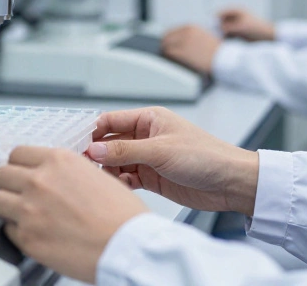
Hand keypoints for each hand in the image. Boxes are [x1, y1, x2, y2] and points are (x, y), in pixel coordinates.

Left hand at [0, 146, 148, 283]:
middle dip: (10, 185)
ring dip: (6, 207)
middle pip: (1, 174)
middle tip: (20, 195)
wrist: (128, 246)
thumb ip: (65, 173)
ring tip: (21, 214)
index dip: (20, 166)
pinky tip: (35, 233)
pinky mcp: (27, 238)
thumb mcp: (95, 175)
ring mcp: (28, 209)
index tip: (22, 174)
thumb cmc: (121, 215)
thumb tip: (51, 176)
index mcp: (58, 161)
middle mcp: (39, 181)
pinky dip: (18, 232)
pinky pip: (7, 229)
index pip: (17, 153)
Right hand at [86, 107, 258, 216]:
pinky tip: (117, 187)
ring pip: (116, 162)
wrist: (231, 183)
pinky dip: (119, 183)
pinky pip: (127, 178)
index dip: (92, 131)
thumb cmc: (207, 156)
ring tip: (99, 179)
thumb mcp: (161, 151)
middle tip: (81, 165)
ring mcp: (149, 158)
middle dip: (96, 153)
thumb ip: (125, 150)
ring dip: (107, 171)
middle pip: (110, 143)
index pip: (110, 120)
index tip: (75, 143)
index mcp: (149, 119)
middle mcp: (146, 137)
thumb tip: (95, 150)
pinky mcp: (152, 177)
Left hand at [161, 25, 221, 74]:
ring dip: (166, 50)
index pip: (171, 31)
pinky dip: (169, 56)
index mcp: (190, 27)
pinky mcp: (183, 52)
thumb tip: (177, 39)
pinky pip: (169, 53)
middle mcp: (186, 33)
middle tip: (166, 50)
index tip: (167, 43)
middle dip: (166, 44)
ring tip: (169, 55)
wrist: (222, 57)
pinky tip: (172, 59)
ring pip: (166, 45)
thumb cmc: (215, 50)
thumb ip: (190, 35)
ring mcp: (183, 42)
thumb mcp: (203, 35)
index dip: (168, 38)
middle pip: (166, 37)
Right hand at [218, 8, 275, 41]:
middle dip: (218, 27)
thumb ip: (228, 27)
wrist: (268, 36)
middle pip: (221, 21)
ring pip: (225, 29)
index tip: (211, 27)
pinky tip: (226, 43)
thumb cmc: (256, 28)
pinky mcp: (239, 32)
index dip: (215, 19)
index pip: (220, 13)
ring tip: (221, 40)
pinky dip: (227, 38)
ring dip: (222, 34)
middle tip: (215, 35)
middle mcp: (235, 17)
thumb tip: (218, 29)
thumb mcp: (240, 27)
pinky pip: (229, 34)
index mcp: (236, 11)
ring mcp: (237, 24)